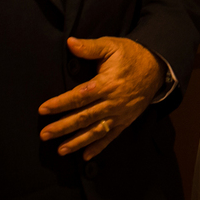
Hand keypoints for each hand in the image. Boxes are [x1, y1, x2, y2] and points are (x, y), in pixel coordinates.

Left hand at [38, 36, 163, 159]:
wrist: (157, 67)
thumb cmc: (131, 54)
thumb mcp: (111, 46)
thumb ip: (89, 47)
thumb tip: (69, 42)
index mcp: (106, 83)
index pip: (79, 96)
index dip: (60, 104)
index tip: (43, 110)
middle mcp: (112, 102)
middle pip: (84, 117)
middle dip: (63, 127)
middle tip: (44, 134)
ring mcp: (120, 114)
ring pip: (96, 131)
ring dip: (77, 142)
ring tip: (60, 150)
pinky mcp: (126, 121)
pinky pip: (111, 136)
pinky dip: (99, 147)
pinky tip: (86, 156)